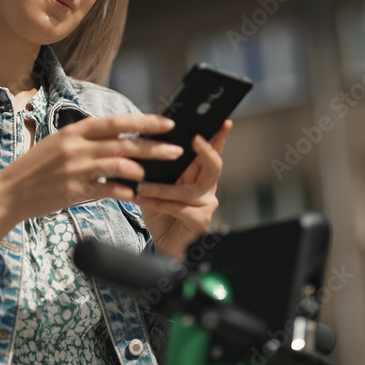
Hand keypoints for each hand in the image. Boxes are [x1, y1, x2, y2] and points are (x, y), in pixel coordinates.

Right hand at [0, 113, 182, 276]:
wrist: (9, 192)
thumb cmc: (38, 168)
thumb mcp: (61, 145)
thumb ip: (89, 140)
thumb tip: (122, 137)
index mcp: (75, 131)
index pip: (116, 122)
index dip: (144, 121)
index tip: (167, 123)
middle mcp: (76, 146)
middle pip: (124, 143)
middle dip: (154, 147)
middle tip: (176, 150)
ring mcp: (75, 168)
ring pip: (118, 165)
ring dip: (139, 170)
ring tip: (151, 176)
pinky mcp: (73, 190)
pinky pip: (107, 190)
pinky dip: (123, 191)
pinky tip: (133, 195)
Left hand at [134, 120, 232, 259]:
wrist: (164, 242)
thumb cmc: (161, 210)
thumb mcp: (158, 184)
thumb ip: (160, 168)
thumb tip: (147, 143)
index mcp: (199, 174)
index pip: (212, 152)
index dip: (219, 137)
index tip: (224, 122)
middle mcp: (208, 187)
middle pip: (214, 166)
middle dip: (206, 150)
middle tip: (194, 138)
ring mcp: (207, 204)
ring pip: (186, 191)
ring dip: (161, 188)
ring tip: (141, 186)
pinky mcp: (201, 220)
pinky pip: (178, 208)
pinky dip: (158, 204)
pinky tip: (141, 199)